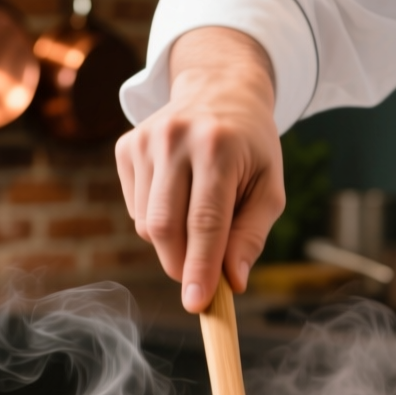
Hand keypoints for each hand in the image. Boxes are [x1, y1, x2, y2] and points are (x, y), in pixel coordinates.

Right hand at [115, 28, 282, 311]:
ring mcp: (144, 140)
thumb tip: (234, 281)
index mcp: (219, 147)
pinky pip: (135, 210)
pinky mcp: (125, 147)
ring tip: (199, 222)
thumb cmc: (251, 148)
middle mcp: (176, 139)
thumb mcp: (269, 187)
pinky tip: (179, 197)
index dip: (200, 268)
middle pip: (167, 227)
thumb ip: (252, 235)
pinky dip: (157, 221)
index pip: (205, 221)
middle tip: (200, 281)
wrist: (219, 90)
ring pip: (147, 224)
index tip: (196, 305)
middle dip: (182, 265)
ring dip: (172, 244)